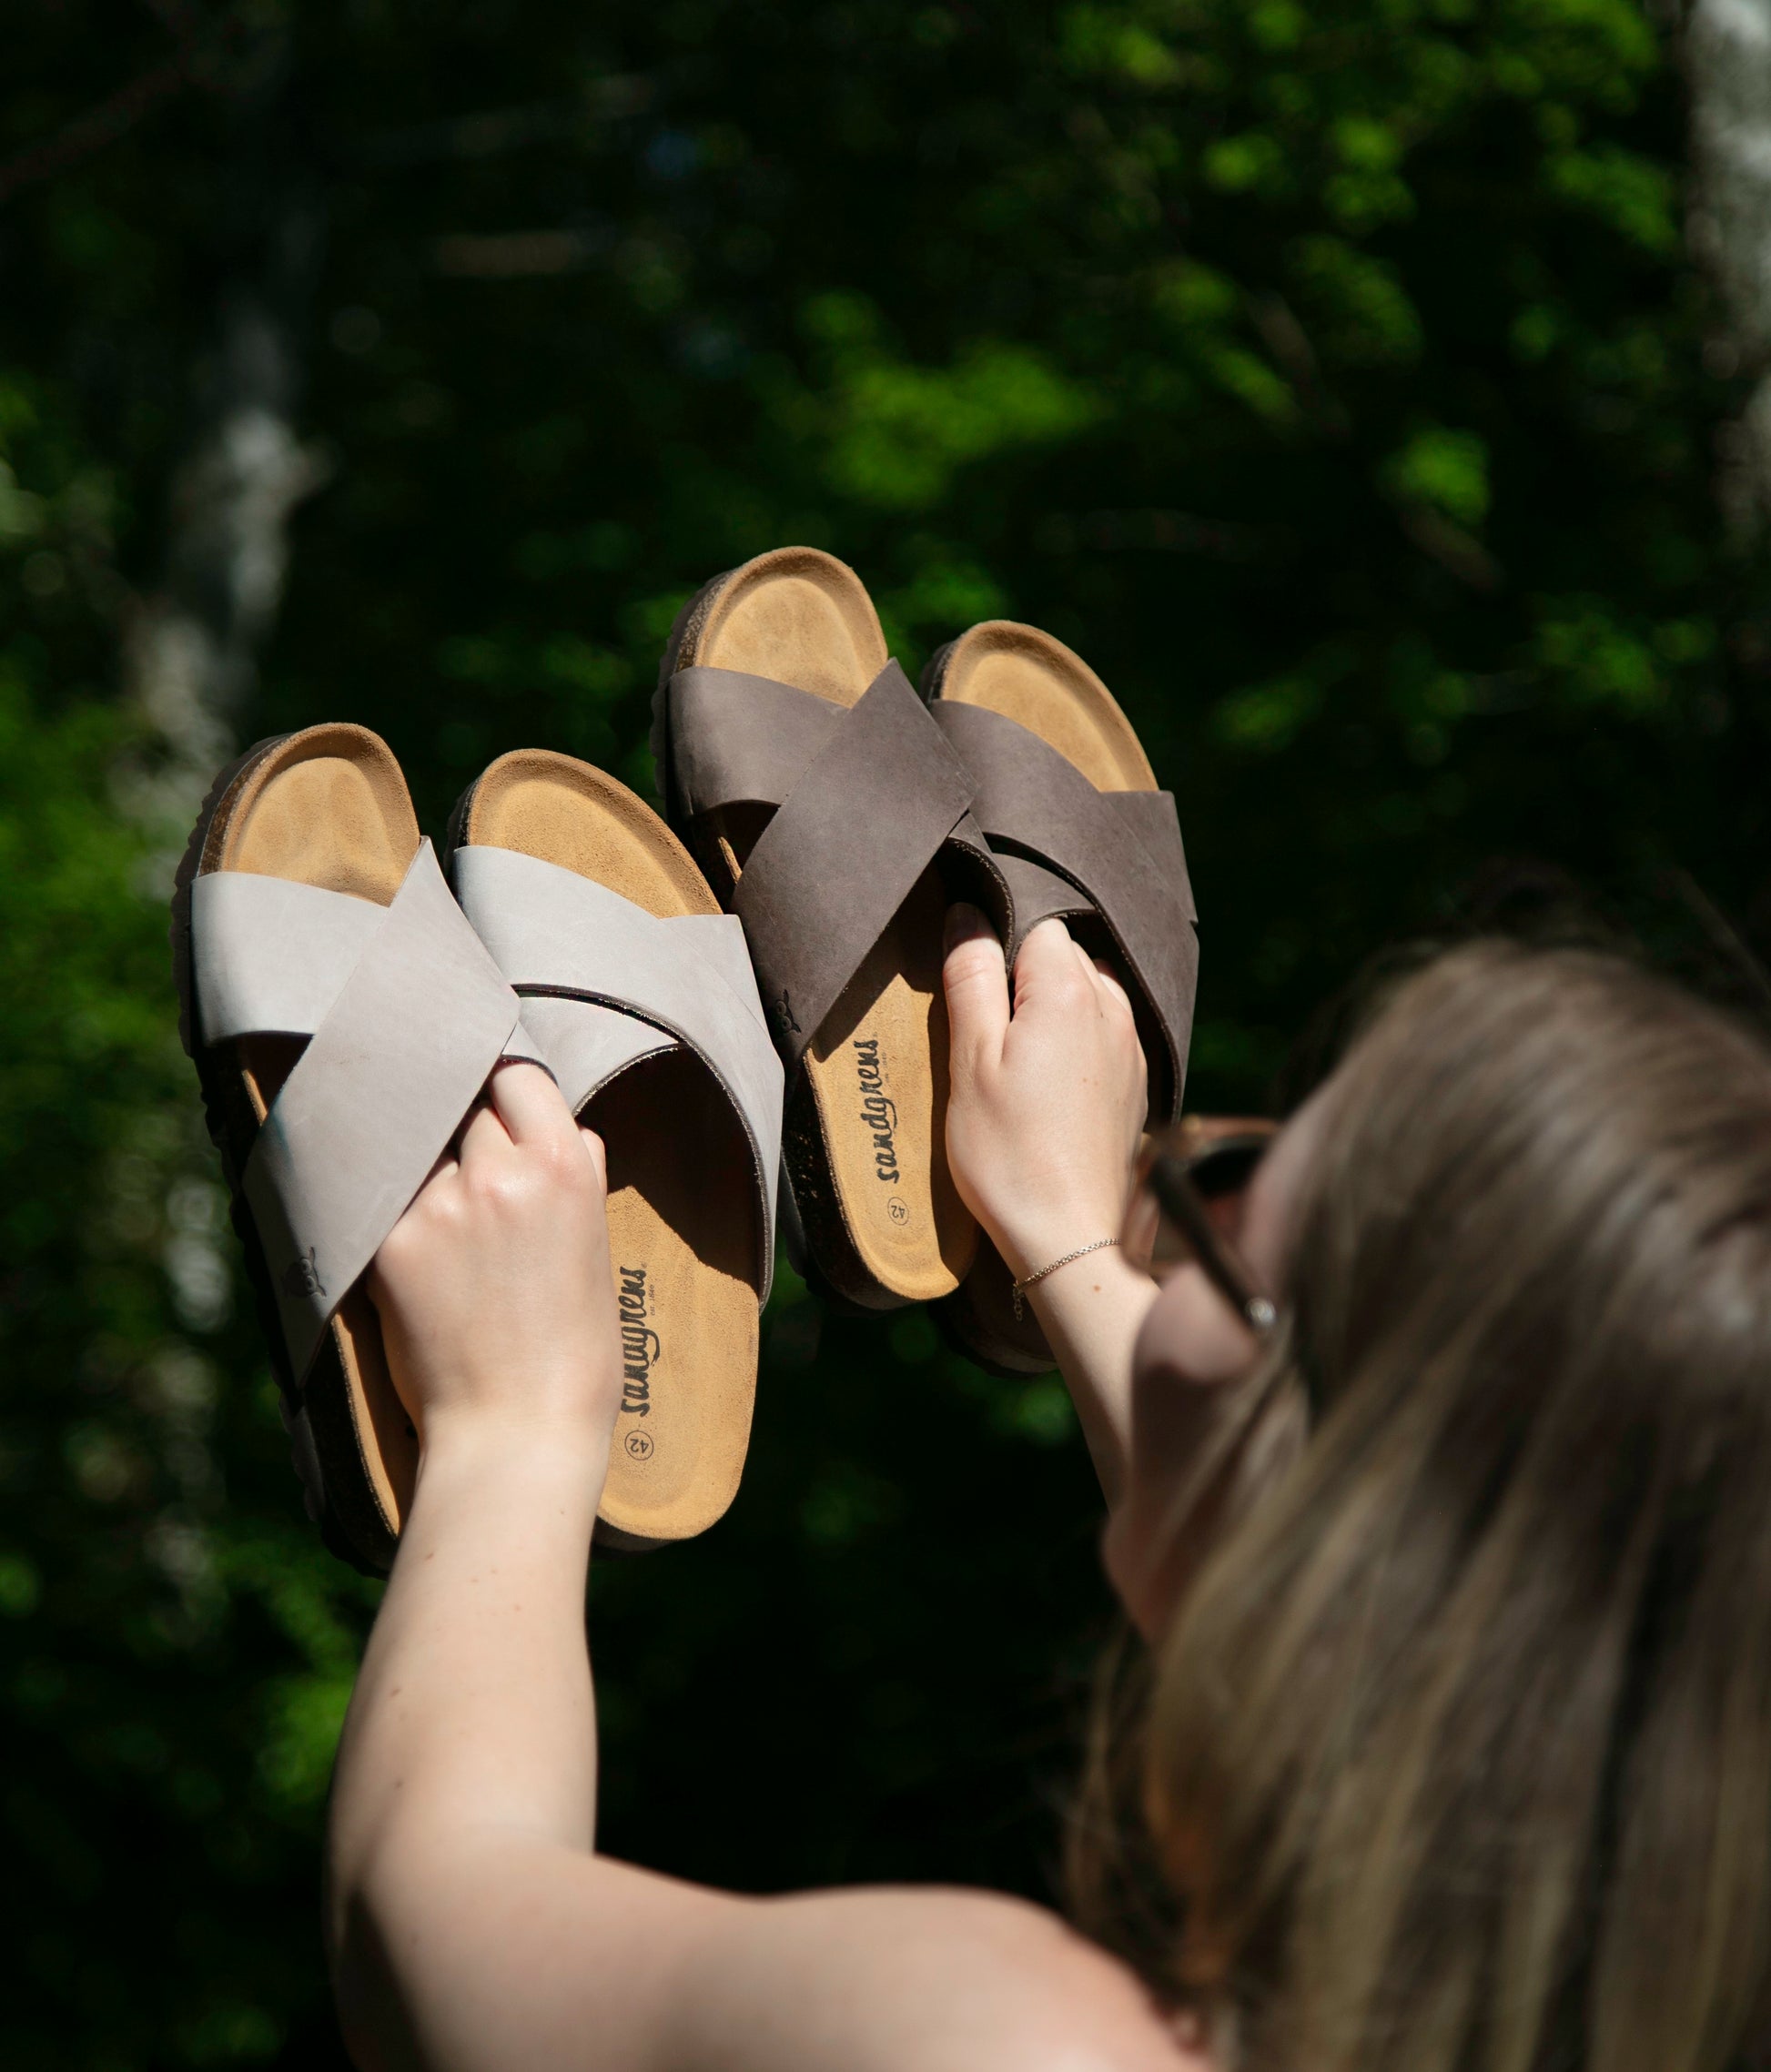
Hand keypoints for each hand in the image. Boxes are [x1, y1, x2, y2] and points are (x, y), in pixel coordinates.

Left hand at [369, 1061, 620, 1451]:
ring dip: (427, 1161)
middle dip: (466, 1123)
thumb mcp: (599, 1251)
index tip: (493, 1094)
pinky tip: (407, 1237)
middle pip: (466, 1103)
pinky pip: (388, 1193)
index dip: (505, 1083)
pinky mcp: (392, 1241)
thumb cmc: (574, 1354)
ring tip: (439, 1205)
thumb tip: (565, 1132)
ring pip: (422, 1145)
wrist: (517, 1429)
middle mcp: (500, 1171)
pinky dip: (395, 1204)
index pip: (520, 1076)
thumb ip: (579, 1178)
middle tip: (464, 1161)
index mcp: (563, 1166)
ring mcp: (441, 1203)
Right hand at [942, 906, 1148, 1281]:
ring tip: (1022, 1063)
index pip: (1038, 928)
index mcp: (1069, 993)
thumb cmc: (1007, 1152)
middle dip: (1028, 980)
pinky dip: (1079, 1042)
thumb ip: (970, 979)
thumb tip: (966, 917)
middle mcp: (1113, 1009)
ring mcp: (1132, 1048)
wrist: (1068, 1234)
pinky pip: (1107, 1034)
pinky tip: (1053, 1086)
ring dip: (1056, 1011)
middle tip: (991, 1039)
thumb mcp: (970, 1061)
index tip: (977, 1002)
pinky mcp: (1138, 1084)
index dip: (1001, 954)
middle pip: (1067, 957)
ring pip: (1091, 993)